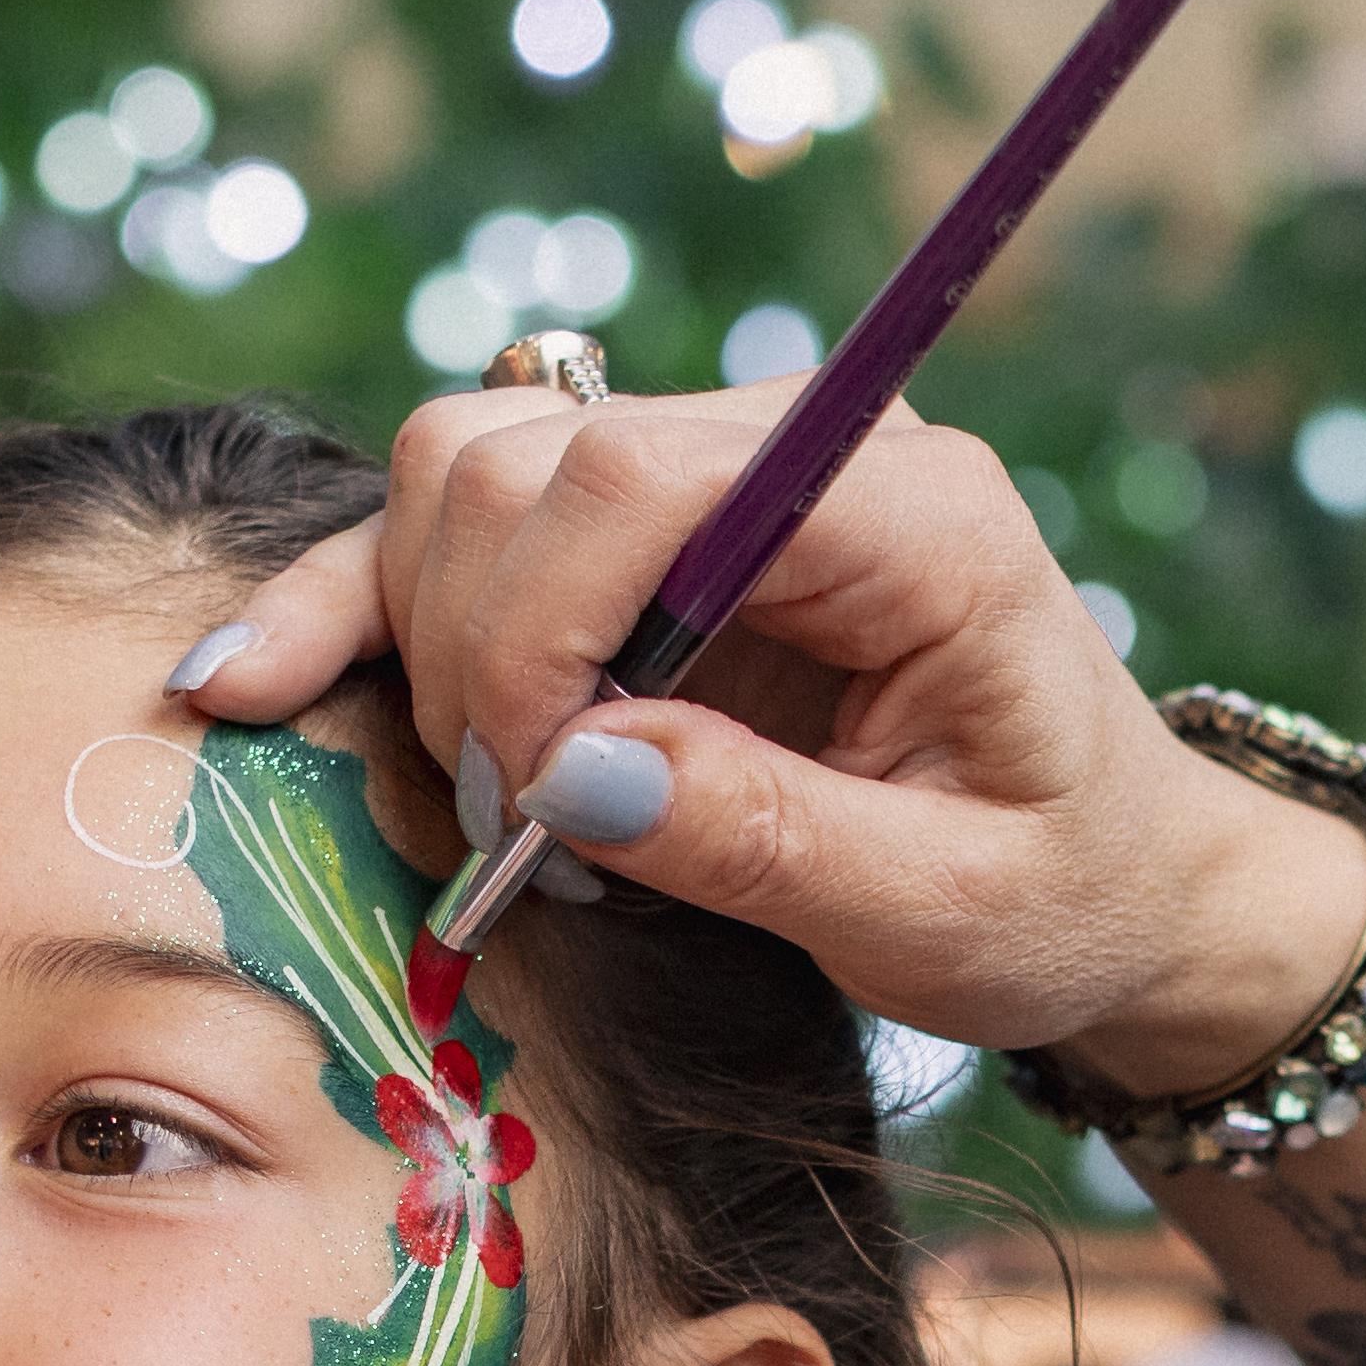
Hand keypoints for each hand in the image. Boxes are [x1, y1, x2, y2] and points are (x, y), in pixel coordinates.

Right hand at [173, 377, 1365, 1085]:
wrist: (1119, 873)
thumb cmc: (1060, 896)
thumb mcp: (949, 916)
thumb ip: (771, 841)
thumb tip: (578, 771)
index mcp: (910, 513)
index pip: (650, 479)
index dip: (542, 625)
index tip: (540, 793)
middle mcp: (801, 450)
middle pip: (528, 460)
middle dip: (475, 652)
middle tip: (527, 832)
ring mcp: (714, 475)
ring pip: (468, 467)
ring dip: (421, 633)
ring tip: (493, 793)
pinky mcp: (645, 533)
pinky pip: (460, 518)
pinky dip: (359, 601)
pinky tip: (245, 677)